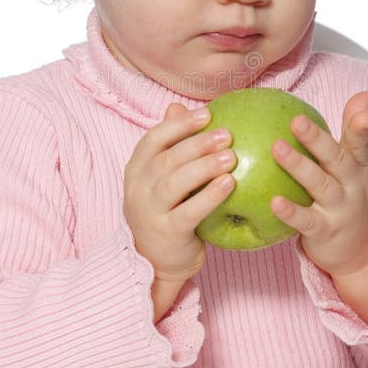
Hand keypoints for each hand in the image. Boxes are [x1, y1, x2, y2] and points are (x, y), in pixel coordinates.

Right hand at [123, 102, 235, 284]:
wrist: (153, 261)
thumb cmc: (164, 210)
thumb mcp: (161, 178)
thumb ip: (169, 145)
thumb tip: (177, 106)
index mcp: (136, 169)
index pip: (153, 139)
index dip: (179, 125)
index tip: (207, 114)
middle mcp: (138, 188)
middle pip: (167, 159)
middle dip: (197, 144)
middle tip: (227, 135)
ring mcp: (150, 212)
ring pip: (175, 183)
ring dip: (204, 167)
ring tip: (231, 156)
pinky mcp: (167, 233)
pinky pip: (189, 211)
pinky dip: (209, 196)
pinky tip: (229, 183)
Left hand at [270, 91, 367, 277]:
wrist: (362, 251)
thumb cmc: (351, 196)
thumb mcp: (358, 165)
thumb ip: (355, 132)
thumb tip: (365, 94)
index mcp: (358, 166)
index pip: (360, 143)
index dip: (361, 127)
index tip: (364, 111)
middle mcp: (352, 185)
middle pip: (336, 159)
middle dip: (317, 140)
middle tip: (296, 121)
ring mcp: (339, 209)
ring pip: (319, 185)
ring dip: (299, 166)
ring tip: (277, 149)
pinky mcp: (325, 231)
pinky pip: (306, 220)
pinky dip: (291, 212)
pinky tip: (273, 202)